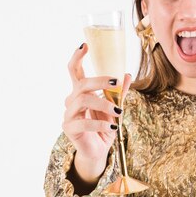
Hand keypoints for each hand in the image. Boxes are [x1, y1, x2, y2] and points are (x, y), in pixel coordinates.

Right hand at [62, 43, 131, 165]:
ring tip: (119, 112)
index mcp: (80, 92)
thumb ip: (119, 93)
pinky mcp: (69, 129)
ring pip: (83, 100)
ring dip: (104, 104)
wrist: (97, 151)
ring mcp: (68, 114)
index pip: (74, 71)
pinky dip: (101, 124)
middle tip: (117, 82)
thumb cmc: (104, 127)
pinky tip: (113, 128)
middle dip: (100, 80)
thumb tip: (127, 74)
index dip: (77, 57)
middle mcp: (71, 100)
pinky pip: (84, 123)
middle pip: (82, 83)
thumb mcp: (114, 108)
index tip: (84, 45)